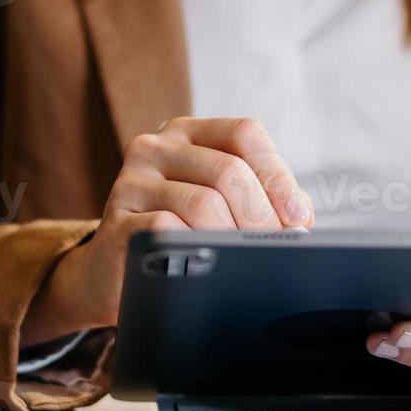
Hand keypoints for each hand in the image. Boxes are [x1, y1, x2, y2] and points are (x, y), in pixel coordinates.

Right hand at [23, 117, 311, 343]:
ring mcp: (131, 181)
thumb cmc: (178, 237)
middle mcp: (155, 146)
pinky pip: (169, 230)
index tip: (296, 218)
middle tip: (274, 249)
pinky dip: (197, 250)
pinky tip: (204, 265)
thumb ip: (259, 200)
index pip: (244, 133)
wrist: (111, 276)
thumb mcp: (219, 206)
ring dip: (234, 238)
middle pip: (229, 171)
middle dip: (262, 217)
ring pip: (203, 203)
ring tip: (244, 261)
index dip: (277, 175)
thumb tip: (298, 218)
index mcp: (188, 134)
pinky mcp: (115, 221)